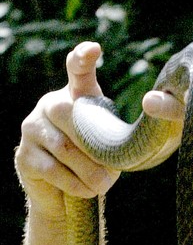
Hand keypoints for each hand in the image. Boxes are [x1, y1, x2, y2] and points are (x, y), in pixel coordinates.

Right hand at [15, 42, 118, 220]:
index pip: (77, 71)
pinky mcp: (24, 155)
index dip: (83, 59)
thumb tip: (115, 153)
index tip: (94, 49)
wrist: (65, 196)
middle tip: (112, 174)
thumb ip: (112, 142)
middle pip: (71, 117)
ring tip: (102, 185)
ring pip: (64, 148)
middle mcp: (51, 105)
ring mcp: (32, 128)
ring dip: (89, 172)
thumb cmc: (94, 165)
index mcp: (76, 98)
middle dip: (95, 149)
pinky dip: (75, 184)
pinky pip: (53, 170)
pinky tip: (85, 191)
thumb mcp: (109, 148)